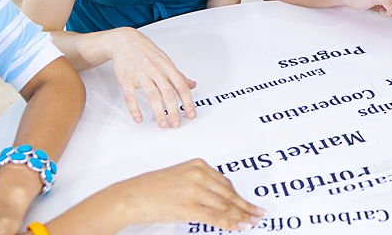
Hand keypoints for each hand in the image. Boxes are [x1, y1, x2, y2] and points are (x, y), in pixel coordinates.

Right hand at [107, 28, 197, 126]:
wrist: (124, 41)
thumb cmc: (146, 51)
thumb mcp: (165, 60)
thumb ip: (178, 74)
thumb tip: (192, 85)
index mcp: (167, 67)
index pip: (181, 86)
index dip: (188, 102)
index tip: (191, 114)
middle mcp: (155, 70)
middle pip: (168, 93)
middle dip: (174, 111)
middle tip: (176, 124)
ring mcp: (141, 75)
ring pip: (152, 96)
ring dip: (159, 112)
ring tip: (163, 124)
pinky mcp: (126, 79)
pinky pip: (130, 96)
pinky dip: (135, 109)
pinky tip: (139, 119)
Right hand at [118, 159, 264, 229]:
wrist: (132, 196)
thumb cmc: (153, 188)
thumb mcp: (180, 177)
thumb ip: (201, 182)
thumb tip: (221, 197)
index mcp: (198, 165)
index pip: (225, 183)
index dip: (239, 196)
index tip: (250, 204)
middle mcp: (199, 174)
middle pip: (228, 194)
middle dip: (245, 206)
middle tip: (259, 213)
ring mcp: (194, 190)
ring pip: (225, 206)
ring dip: (241, 216)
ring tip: (252, 222)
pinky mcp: (188, 207)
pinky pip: (215, 217)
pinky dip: (230, 223)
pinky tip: (239, 226)